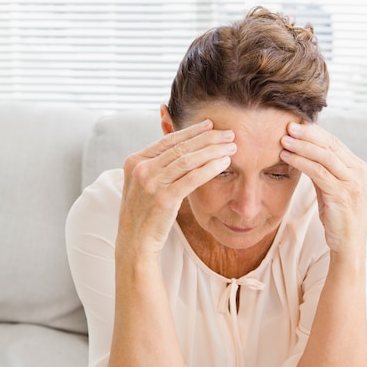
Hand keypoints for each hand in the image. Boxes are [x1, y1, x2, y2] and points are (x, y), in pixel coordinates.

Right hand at [117, 120, 235, 257]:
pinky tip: (224, 162)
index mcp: (135, 161)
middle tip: (228, 133)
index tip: (210, 125)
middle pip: (181, 147)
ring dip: (213, 150)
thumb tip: (180, 148)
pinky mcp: (164, 198)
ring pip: (188, 159)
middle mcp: (141, 169)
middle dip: (208, 138)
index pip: (168, 140)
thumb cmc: (144, 213)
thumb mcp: (143, 184)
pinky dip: (211, 167)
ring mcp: (151, 183)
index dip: (191, 131)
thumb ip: (156, 166)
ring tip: (231, 146)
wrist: (135, 242)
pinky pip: (193, 178)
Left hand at [280, 122, 366, 255]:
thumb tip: (303, 152)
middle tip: (287, 125)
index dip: (313, 132)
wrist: (348, 243)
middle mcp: (357, 170)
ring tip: (283, 140)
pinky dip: (301, 162)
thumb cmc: (338, 216)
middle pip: (329, 144)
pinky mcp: (342, 193)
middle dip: (307, 133)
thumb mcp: (330, 188)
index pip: (333, 142)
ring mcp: (352, 182)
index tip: (294, 124)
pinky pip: (318, 172)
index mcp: (356, 166)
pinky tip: (287, 157)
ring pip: (324, 156)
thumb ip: (322, 170)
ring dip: (301, 146)